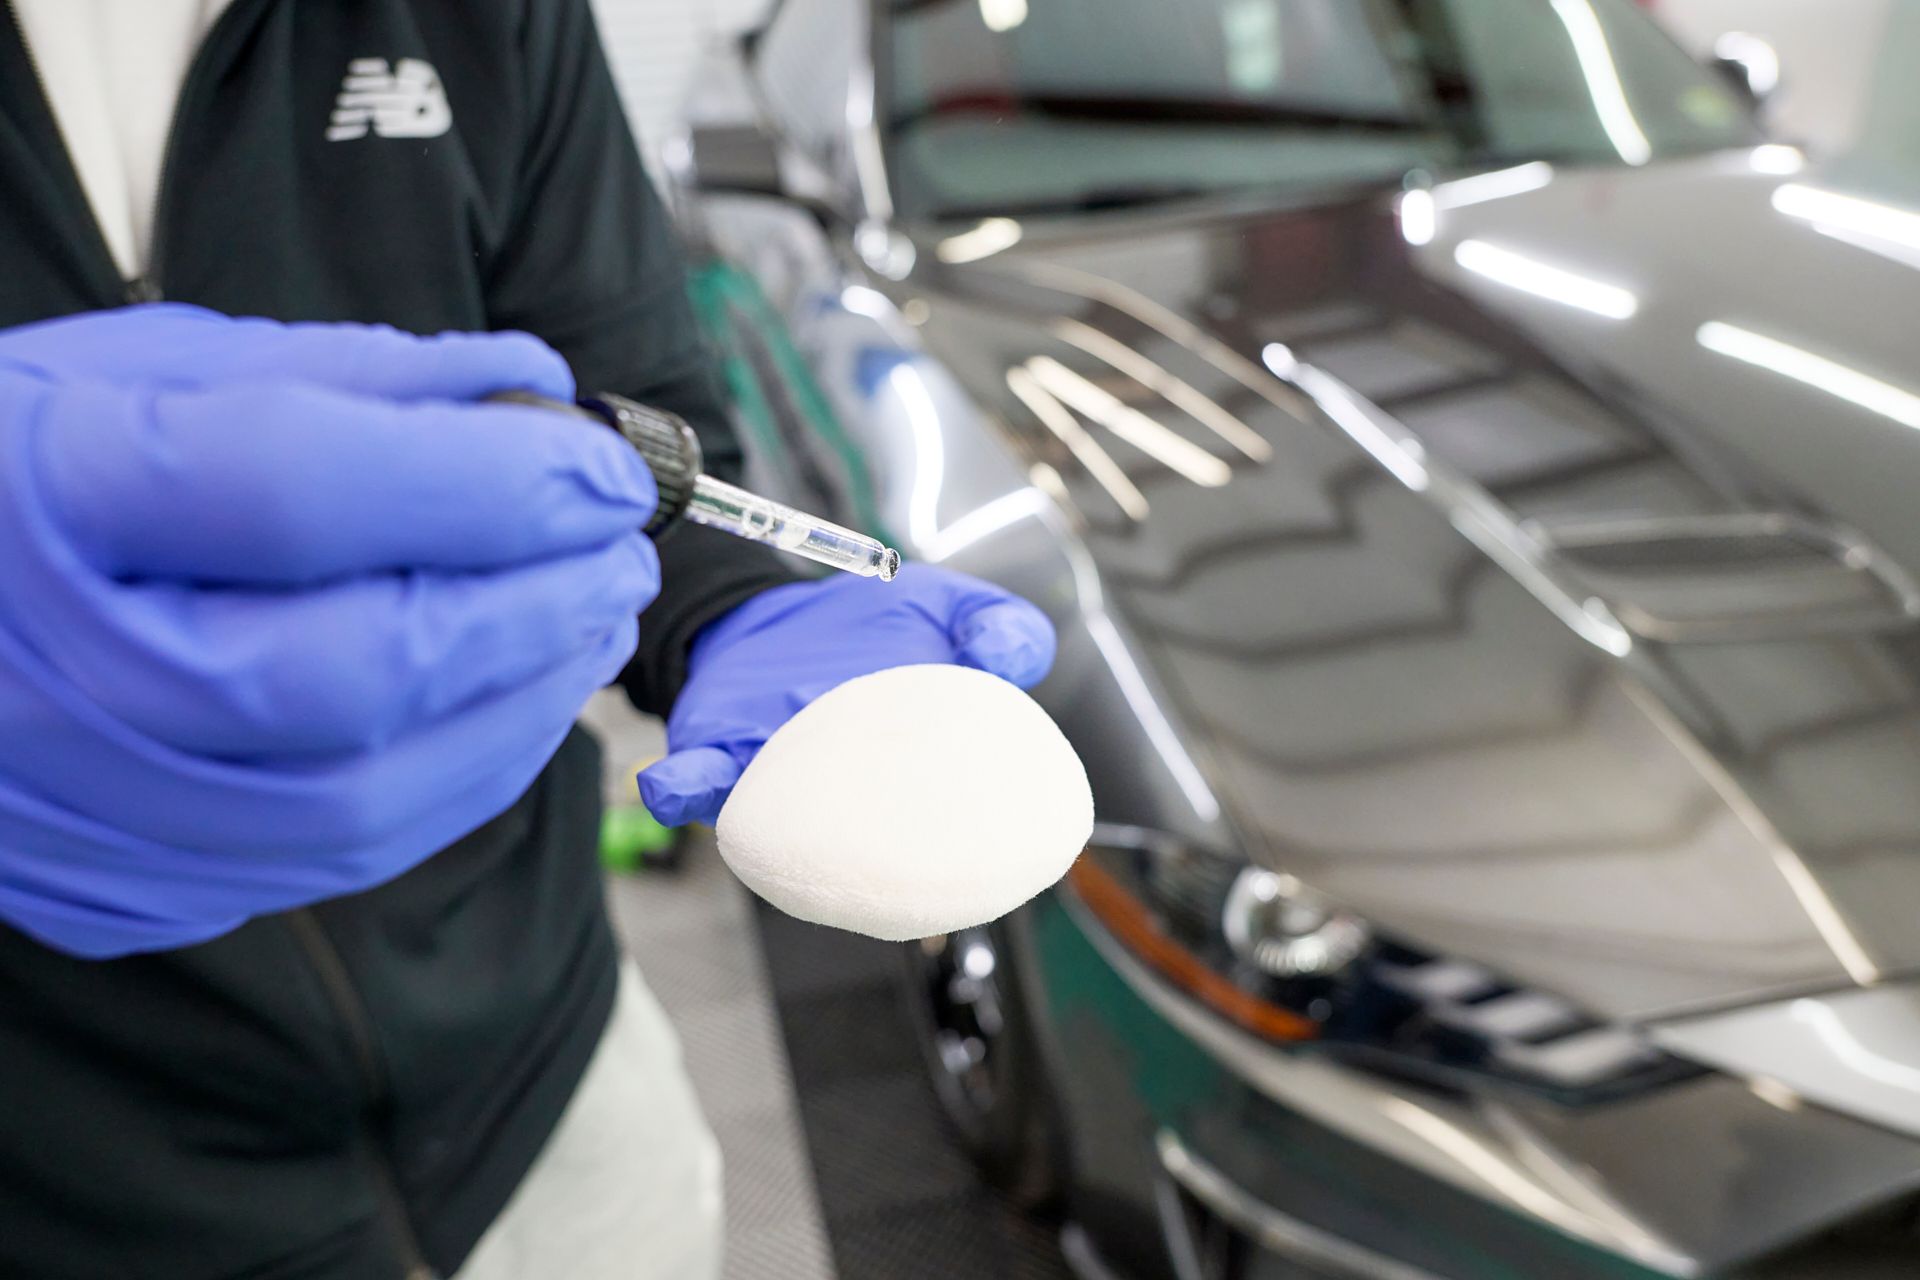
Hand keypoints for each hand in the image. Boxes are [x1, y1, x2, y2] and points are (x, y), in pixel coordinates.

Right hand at [0, 306, 659, 957]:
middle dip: (535, 605)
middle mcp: (55, 672)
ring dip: (523, 703)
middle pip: (355, 667)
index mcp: (46, 493)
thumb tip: (539, 392)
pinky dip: (460, 775)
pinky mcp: (126, 889)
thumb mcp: (141, 369)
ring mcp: (86, 805)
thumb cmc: (17, 471)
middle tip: (621, 549)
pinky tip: (514, 701)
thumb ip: (342, 375)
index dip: (489, 480)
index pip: (299, 486)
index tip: (606, 469)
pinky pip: (340, 856)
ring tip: (587, 618)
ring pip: (367, 794)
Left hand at [638, 564, 1056, 826]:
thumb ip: (997, 626)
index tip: (966, 860)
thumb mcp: (947, 607)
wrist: (780, 614)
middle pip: (853, 841)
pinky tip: (669, 786)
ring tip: (773, 813)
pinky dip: (683, 790)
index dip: (950, 849)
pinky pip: (696, 785)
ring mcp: (776, 783)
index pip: (933, 826)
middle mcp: (843, 796)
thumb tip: (1014, 659)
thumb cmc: (873, 630)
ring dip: (773, 821)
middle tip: (882, 843)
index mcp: (910, 775)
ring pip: (775, 823)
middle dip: (863, 850)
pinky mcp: (717, 760)